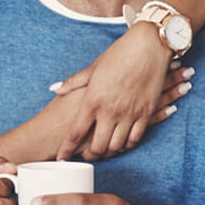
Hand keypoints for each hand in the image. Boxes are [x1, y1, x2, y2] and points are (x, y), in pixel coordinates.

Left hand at [52, 23, 193, 160]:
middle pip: (97, 145)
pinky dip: (127, 144)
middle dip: (89, 154)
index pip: (76, 133)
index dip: (67, 149)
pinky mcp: (146, 112)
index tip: (61, 158)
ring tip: (102, 151)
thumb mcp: (93, 68)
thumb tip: (55, 89)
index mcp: (92, 100)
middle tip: (85, 156)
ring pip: (117, 145)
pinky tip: (122, 144)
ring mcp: (129, 113)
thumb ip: (73, 83)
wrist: (149, 45)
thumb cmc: (119, 54)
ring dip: (109, 151)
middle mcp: (110, 110)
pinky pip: (136, 138)